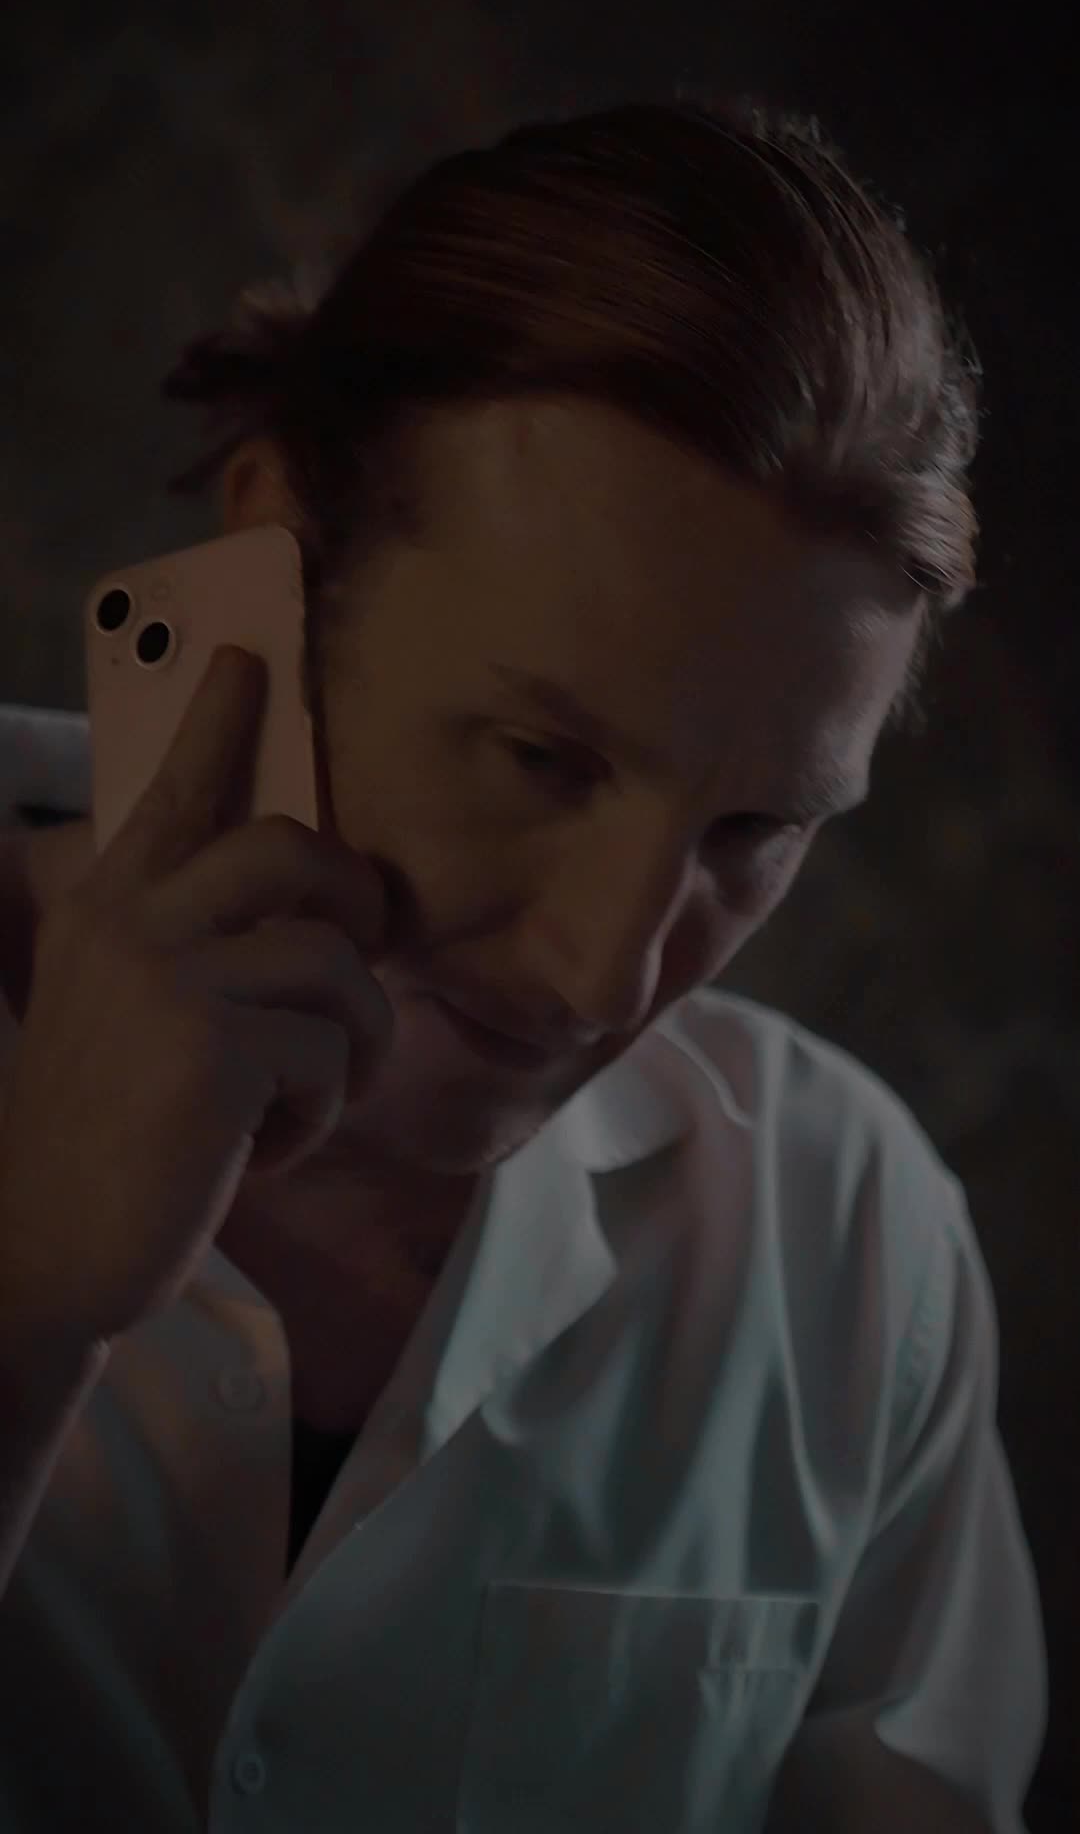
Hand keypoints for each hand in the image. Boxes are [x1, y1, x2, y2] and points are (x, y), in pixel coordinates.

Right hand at [0, 645, 392, 1346]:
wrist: (41, 1252)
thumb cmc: (97, 1139)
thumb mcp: (118, 1018)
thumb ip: (178, 950)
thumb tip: (301, 917)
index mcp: (101, 911)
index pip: (172, 795)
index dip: (216, 719)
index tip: (249, 653)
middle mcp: (131, 925)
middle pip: (290, 846)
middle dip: (353, 895)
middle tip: (361, 944)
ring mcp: (172, 981)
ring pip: (337, 964)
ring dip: (351, 1044)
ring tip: (304, 1096)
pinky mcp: (216, 1050)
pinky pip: (336, 1052)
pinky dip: (321, 1112)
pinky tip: (263, 1151)